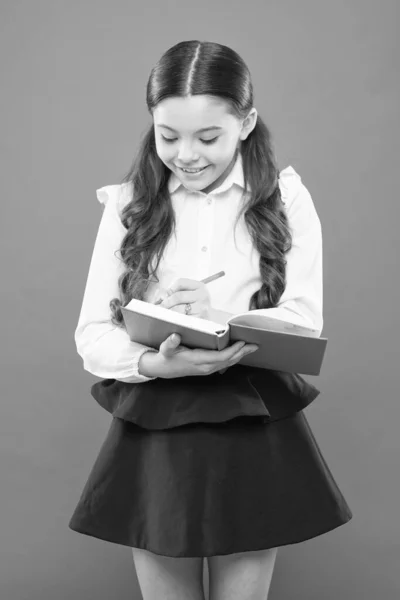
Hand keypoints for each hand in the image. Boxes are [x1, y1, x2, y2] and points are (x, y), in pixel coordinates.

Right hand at [138, 333, 258, 378]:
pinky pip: (224, 364)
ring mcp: (208, 369)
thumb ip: (169, 343)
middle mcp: (206, 367)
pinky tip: (240, 353)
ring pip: (228, 363)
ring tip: (252, 348)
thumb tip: (175, 336)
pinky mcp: (208, 368)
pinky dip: (234, 357)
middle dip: (242, 353)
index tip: (242, 342)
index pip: (220, 357)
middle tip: (255, 345)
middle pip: (229, 361)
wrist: (162, 369)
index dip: (233, 350)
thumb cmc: (165, 356)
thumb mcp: (165, 349)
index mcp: (198, 360)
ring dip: (241, 355)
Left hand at [156, 278, 210, 318]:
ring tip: (161, 315)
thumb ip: (174, 292)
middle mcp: (202, 295)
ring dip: (168, 312)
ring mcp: (202, 308)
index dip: (169, 289)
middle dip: (165, 303)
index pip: (180, 282)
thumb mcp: (188, 294)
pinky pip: (182, 320)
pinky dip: (174, 320)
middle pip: (178, 296)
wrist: (210, 319)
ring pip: (178, 309)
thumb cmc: (195, 306)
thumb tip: (161, 296)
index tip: (163, 296)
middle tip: (158, 308)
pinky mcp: (200, 320)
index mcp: (199, 286)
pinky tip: (171, 321)